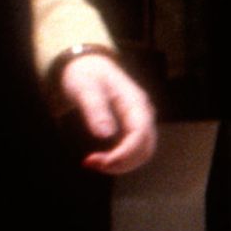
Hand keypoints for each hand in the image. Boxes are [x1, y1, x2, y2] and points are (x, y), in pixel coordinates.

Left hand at [56, 50, 157, 175]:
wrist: (88, 66)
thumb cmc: (85, 75)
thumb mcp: (85, 89)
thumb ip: (95, 110)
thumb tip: (105, 135)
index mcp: (135, 102)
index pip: (140, 134)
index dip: (123, 153)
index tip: (97, 161)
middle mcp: (144, 113)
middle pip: (145, 149)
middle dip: (121, 163)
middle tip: (91, 163)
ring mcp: (141, 122)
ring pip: (142, 153)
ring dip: (121, 164)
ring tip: (93, 162)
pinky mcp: (134, 128)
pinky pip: (135, 150)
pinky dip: (120, 160)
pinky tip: (100, 159)